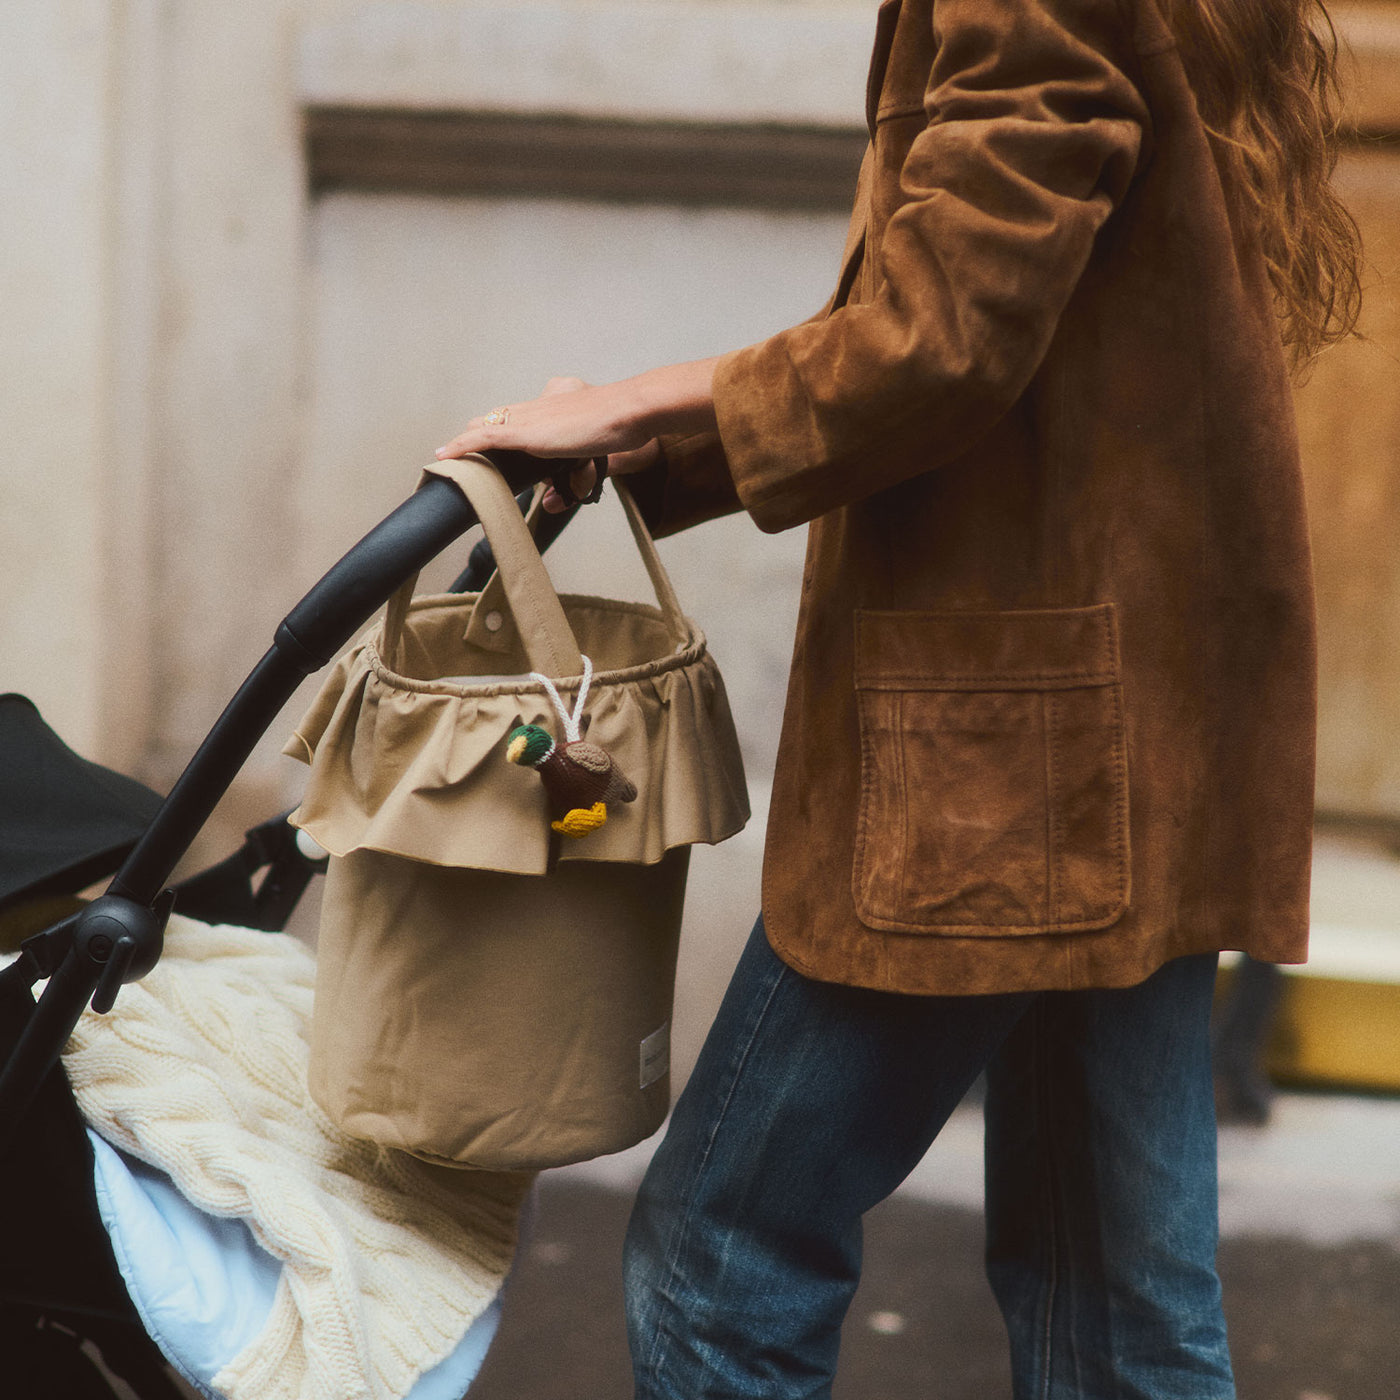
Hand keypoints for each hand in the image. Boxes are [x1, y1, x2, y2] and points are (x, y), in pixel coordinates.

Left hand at [435, 359, 718, 510]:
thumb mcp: (593, 454)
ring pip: (486, 432)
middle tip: (459, 456)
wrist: (626, 412)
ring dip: (467, 449)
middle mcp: (533, 407)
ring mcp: (527, 418)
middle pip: (494, 421)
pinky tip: (442, 456)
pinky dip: (461, 447)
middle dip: (476, 440)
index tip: (481, 441)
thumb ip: (574, 473)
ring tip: (447, 461)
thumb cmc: (619, 428)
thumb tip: (551, 501)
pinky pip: (482, 438)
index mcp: (549, 404)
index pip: (513, 415)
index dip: (497, 429)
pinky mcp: (524, 432)